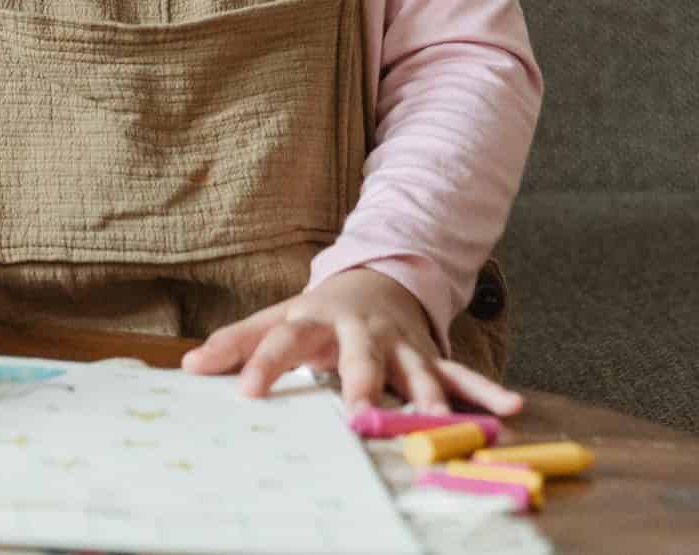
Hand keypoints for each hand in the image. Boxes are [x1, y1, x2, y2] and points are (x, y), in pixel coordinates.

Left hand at [179, 267, 524, 415]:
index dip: (263, 363)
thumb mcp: (277, 317)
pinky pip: (462, 377)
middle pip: (358, 356)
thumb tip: (187, 365)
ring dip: (427, 395)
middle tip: (356, 412)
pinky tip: (511, 411)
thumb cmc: (319, 312)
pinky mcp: (432, 356)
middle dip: (359, 383)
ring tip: (434, 420)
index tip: (244, 392)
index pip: (282, 338)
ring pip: (416, 370)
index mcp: (316, 319)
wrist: (379, 279)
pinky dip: (487, 393)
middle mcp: (361, 331)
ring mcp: (401, 344)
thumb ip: (236, 342)